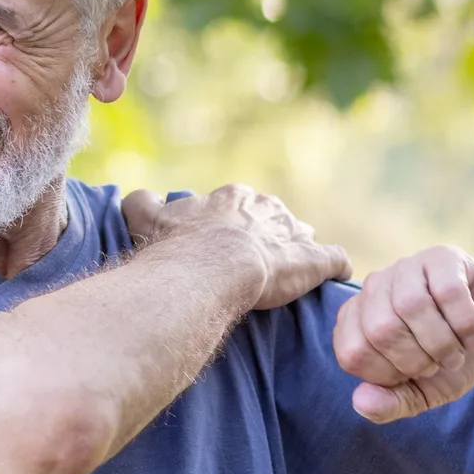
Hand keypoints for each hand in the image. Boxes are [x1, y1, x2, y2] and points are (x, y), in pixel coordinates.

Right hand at [123, 184, 351, 310]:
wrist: (212, 267)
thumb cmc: (180, 245)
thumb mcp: (148, 218)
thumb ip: (141, 204)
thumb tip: (136, 197)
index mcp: (231, 198)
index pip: (237, 204)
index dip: (232, 224)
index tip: (224, 243)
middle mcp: (265, 207)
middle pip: (271, 217)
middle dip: (266, 233)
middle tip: (256, 260)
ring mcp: (292, 231)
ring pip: (300, 234)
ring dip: (297, 249)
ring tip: (292, 271)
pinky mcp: (315, 259)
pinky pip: (334, 259)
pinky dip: (336, 266)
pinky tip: (337, 276)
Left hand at [332, 246, 473, 422]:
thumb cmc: (447, 363)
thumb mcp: (418, 394)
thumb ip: (388, 405)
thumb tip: (361, 402)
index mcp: (355, 321)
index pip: (353, 354)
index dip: (388, 376)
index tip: (412, 375)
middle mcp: (374, 288)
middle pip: (381, 329)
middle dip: (417, 360)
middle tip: (439, 364)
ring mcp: (407, 267)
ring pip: (412, 305)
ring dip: (442, 343)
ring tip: (456, 353)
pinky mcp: (443, 257)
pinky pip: (448, 291)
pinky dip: (466, 324)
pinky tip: (473, 336)